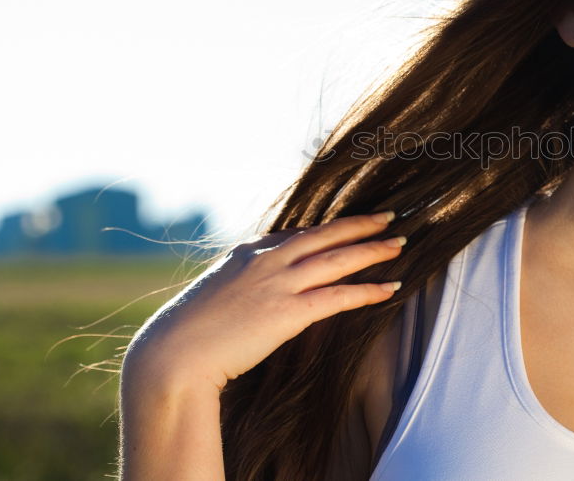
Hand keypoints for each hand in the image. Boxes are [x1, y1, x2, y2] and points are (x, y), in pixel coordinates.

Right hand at [123, 211, 405, 392]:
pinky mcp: (288, 312)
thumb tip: (247, 297)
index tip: (350, 224)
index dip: (328, 228)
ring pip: (338, 258)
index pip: (295, 234)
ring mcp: (278, 284)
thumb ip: (236, 287)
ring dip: (373, 249)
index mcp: (246, 252)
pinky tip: (390, 287)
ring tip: (400, 243)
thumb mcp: (211, 296)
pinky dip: (368, 289)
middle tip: (390, 217)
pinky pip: (339, 296)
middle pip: (325, 235)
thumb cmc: (185, 334)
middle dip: (361, 225)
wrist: (172, 355)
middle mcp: (265, 260)